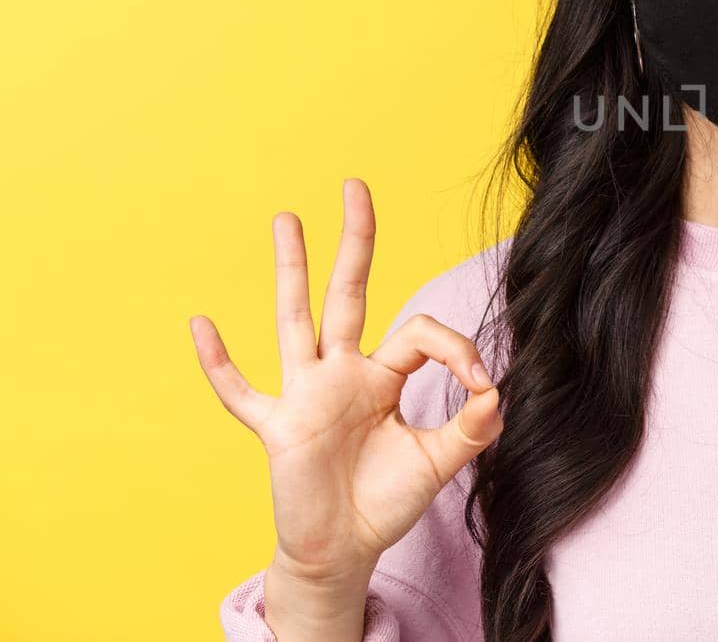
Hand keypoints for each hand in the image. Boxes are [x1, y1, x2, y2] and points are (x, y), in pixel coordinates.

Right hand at [189, 178, 502, 591]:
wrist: (343, 550)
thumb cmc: (386, 501)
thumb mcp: (438, 463)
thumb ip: (470, 429)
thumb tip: (498, 394)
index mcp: (382, 376)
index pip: (419, 334)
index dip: (456, 349)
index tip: (482, 384)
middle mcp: (341, 373)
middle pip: (348, 294)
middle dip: (355, 243)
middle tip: (357, 186)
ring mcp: (305, 396)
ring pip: (295, 320)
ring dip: (291, 271)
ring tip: (287, 218)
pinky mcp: (277, 428)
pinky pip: (242, 393)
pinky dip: (219, 364)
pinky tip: (200, 325)